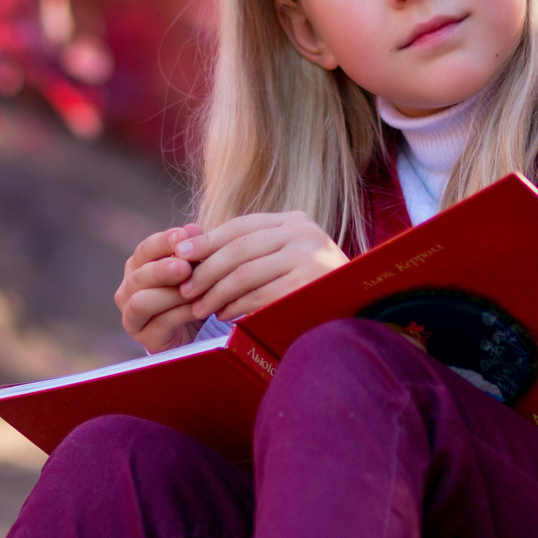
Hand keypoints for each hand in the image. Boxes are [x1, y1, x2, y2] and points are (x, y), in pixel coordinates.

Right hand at [116, 224, 203, 350]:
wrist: (195, 332)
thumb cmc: (192, 293)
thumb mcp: (195, 269)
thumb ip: (193, 250)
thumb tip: (192, 228)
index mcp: (137, 267)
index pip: (144, 250)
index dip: (163, 242)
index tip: (184, 235)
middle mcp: (128, 290)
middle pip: (140, 275)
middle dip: (163, 269)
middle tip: (185, 266)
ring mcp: (132, 316)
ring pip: (142, 301)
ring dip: (170, 294)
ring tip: (193, 290)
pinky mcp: (145, 338)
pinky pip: (161, 323)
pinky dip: (181, 314)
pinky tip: (199, 309)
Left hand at [177, 211, 346, 320]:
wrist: (358, 313)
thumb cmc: (310, 289)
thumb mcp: (284, 258)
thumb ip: (250, 250)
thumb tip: (192, 243)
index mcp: (295, 221)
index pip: (240, 226)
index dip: (206, 240)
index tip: (179, 254)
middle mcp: (303, 232)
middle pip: (238, 248)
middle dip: (205, 270)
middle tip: (185, 288)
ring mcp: (309, 256)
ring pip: (244, 272)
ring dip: (216, 292)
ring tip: (200, 307)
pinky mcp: (308, 284)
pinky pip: (259, 295)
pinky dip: (236, 306)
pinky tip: (223, 315)